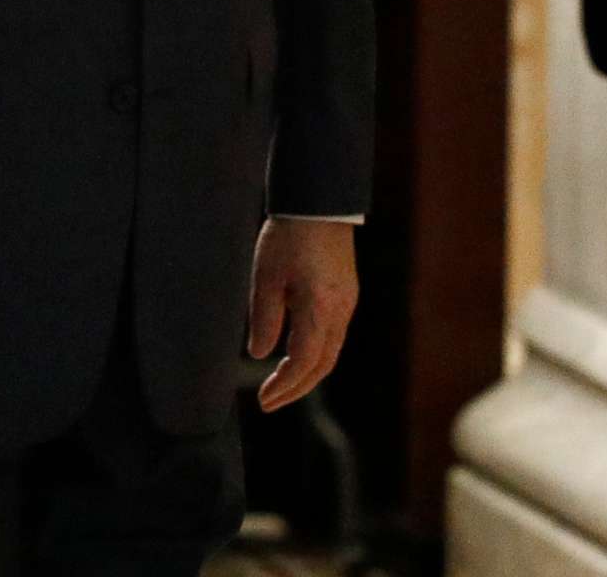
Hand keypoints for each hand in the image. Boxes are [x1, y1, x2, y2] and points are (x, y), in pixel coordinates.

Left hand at [248, 219, 357, 411]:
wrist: (319, 204)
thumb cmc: (288, 236)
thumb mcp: (265, 276)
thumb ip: (264, 318)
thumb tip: (258, 354)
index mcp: (320, 309)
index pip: (304, 362)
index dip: (284, 386)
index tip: (263, 400)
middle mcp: (341, 311)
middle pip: (323, 365)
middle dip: (296, 388)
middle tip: (269, 401)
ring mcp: (348, 303)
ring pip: (332, 352)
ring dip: (307, 373)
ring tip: (279, 384)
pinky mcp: (347, 294)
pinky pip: (335, 335)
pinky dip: (316, 353)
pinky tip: (296, 354)